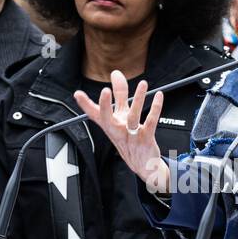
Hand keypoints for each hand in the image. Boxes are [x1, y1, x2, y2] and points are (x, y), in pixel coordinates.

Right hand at [72, 70, 170, 193]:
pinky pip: (151, 122)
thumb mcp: (121, 117)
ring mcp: (131, 136)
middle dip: (105, 105)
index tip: (78, 94)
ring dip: (138, 100)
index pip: (95, 115)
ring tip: (143, 84)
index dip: (85, 105)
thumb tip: (116, 73)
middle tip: (104, 91)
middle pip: (108, 119)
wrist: (144, 165)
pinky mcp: (146, 138)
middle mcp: (118, 131)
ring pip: (133, 117)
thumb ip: (119, 95)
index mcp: (111, 125)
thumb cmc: (130, 138)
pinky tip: (159, 96)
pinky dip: (155, 108)